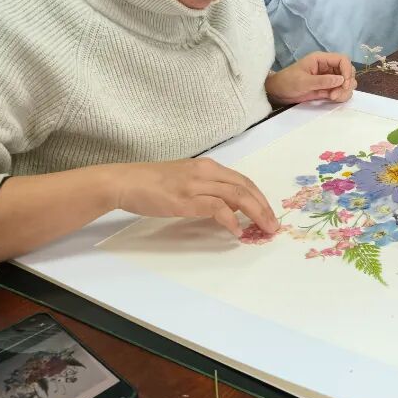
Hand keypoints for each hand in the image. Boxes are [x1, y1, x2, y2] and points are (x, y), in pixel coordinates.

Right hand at [109, 158, 279, 237]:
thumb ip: (208, 189)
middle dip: (264, 207)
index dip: (259, 197)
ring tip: (264, 229)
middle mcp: (206, 171)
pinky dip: (230, 220)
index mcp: (208, 166)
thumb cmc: (151, 183)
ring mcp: (196, 184)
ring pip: (237, 195)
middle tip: (274, 225)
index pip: (243, 180)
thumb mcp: (186, 180)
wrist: (124, 181)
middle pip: (245, 187)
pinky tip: (236, 231)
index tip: (269, 213)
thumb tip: (230, 206)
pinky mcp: (185, 199)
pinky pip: (216, 208)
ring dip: (255, 213)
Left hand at [265, 51, 356, 105]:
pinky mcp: (328, 89)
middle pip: (348, 71)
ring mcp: (329, 79)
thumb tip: (341, 80)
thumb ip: (322, 81)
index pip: (343, 60)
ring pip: (347, 82)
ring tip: (332, 97)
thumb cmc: (287, 82)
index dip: (347, 70)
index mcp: (321, 60)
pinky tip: (332, 99)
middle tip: (336, 94)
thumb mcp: (303, 81)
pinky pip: (341, 91)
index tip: (344, 84)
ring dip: (344, 91)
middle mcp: (328, 68)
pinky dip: (341, 96)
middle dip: (347, 83)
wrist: (278, 92)